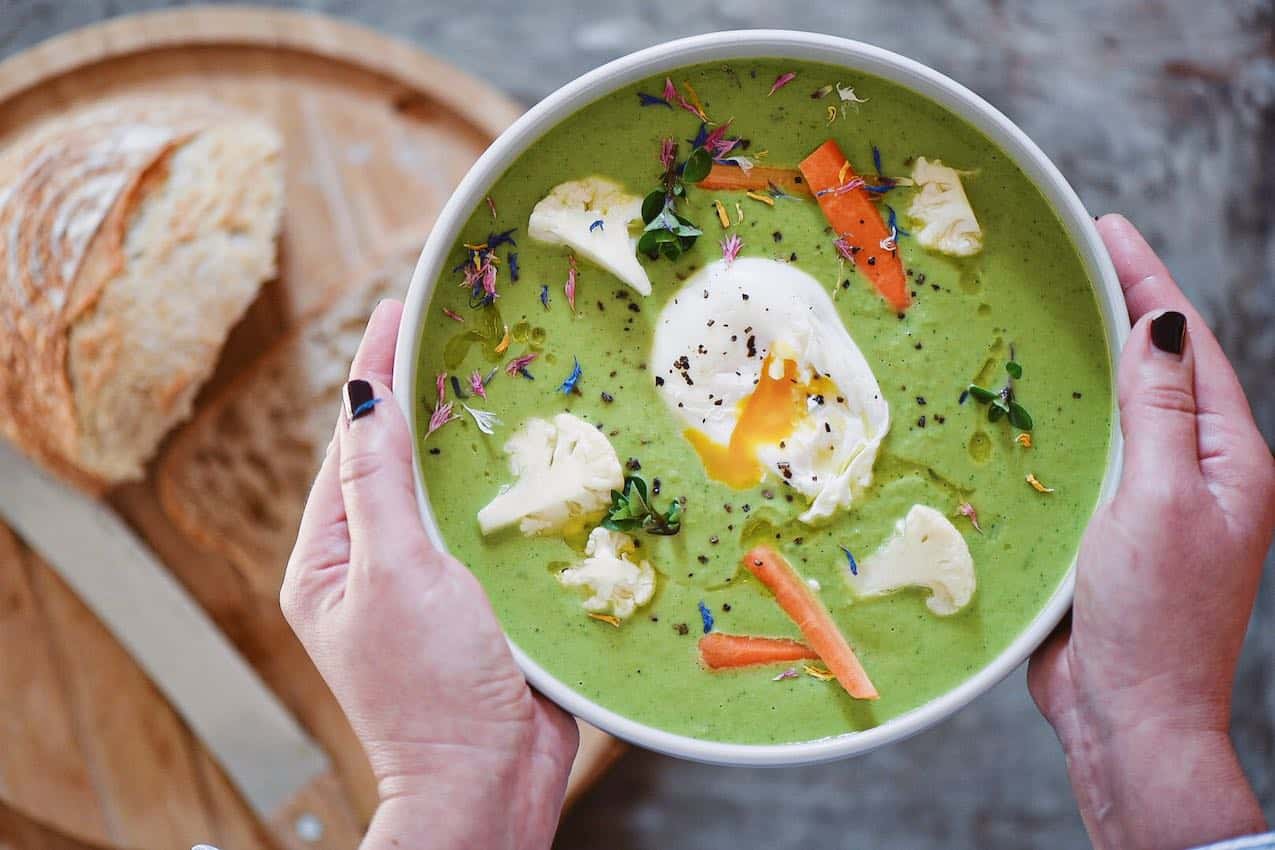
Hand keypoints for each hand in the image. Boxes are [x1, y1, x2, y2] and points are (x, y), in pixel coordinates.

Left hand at [280, 300, 577, 849]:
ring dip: (463, 437)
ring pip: (441, 490)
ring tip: (485, 374)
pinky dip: (500, 486)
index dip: (373, 372)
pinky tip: (527, 456)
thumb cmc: (431, 691)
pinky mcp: (476, 602)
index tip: (396, 308)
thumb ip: (380, 484)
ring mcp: (425, 585)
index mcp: (330, 558)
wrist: (488, 785)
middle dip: (417, 394)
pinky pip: (483, 526)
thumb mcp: (395, 575)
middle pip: (393, 459)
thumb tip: (361, 396)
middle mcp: (371, 566)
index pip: (352, 443)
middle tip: (445, 327)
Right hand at [1029, 215, 1274, 849]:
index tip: (1111, 229)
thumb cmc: (1153, 616)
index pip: (1187, 345)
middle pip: (1162, 367)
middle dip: (1129, 304)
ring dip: (1098, 356)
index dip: (1150, 281)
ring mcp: (1156, 500)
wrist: (1128, 714)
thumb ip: (1159, 410)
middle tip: (1084, 252)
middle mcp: (1198, 471)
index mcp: (1227, 458)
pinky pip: (1095, 452)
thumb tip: (1160, 323)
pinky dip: (1071, 415)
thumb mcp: (1159, 500)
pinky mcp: (1113, 528)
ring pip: (1127, 407)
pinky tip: (1041, 402)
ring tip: (1064, 307)